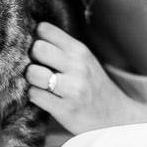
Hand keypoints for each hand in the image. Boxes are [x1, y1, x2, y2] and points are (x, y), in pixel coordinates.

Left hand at [25, 22, 139, 133]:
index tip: (40, 48)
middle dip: (31, 57)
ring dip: (31, 78)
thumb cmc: (93, 84)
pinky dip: (34, 96)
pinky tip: (43, 96)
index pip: (45, 29)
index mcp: (80, 50)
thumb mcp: (85, 59)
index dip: (36, 37)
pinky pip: (35, 95)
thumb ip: (63, 47)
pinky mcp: (65, 109)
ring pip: (33, 72)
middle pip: (37, 48)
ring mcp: (72, 89)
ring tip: (38, 82)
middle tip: (38, 66)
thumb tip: (31, 35)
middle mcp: (77, 66)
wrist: (116, 116)